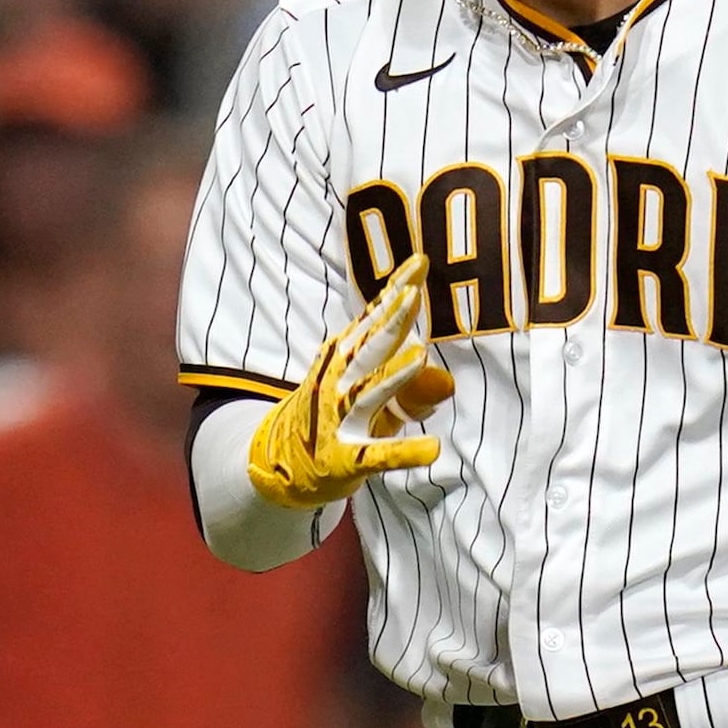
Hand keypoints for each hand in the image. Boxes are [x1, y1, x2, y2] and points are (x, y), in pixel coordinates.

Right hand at [243, 254, 451, 510]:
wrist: (281, 465)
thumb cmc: (335, 420)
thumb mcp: (369, 398)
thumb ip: (409, 388)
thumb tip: (446, 379)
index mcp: (344, 359)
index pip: (373, 320)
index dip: (397, 292)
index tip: (420, 262)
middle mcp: (338, 382)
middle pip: (369, 348)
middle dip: (391, 322)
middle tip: (414, 295)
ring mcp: (339, 420)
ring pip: (368, 393)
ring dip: (394, 375)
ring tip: (421, 356)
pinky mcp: (346, 458)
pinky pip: (377, 455)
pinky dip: (404, 452)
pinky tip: (432, 449)